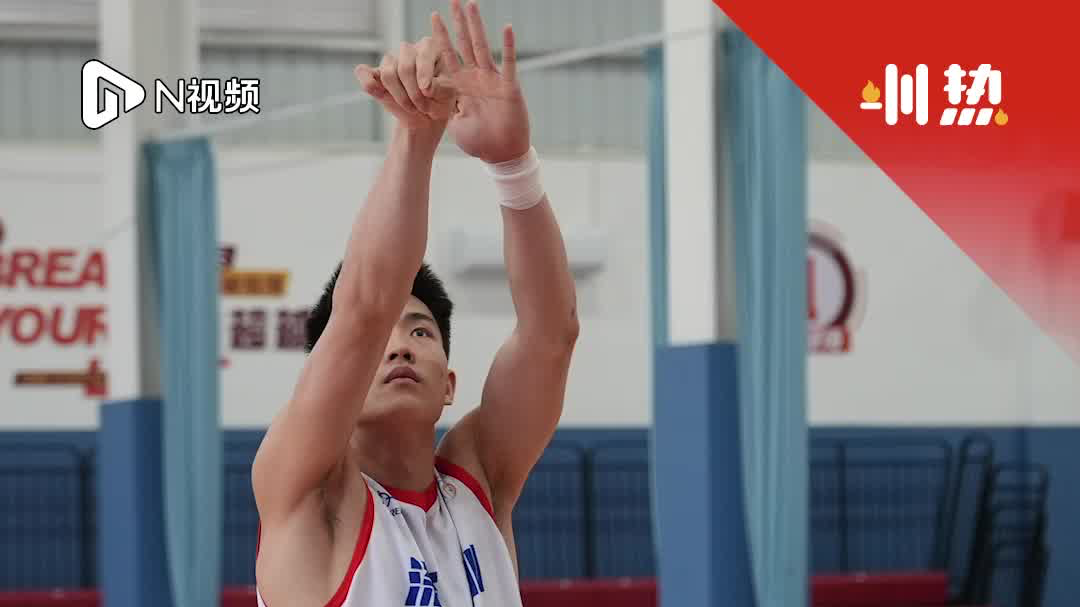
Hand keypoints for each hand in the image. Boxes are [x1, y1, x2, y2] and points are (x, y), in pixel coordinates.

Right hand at [353, 13, 458, 130]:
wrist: (426, 117)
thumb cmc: (441, 101)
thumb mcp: (448, 96)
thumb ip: (440, 88)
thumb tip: (425, 86)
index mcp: (429, 47)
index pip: (423, 55)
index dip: (424, 74)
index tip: (427, 91)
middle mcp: (408, 49)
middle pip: (405, 66)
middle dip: (414, 92)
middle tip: (423, 107)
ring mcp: (390, 60)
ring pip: (388, 74)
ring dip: (400, 96)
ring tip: (412, 107)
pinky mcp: (375, 73)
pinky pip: (363, 73)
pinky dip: (368, 83)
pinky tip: (379, 94)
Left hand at [435, 0, 530, 163]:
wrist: (502, 154)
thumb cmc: (480, 142)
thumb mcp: (454, 123)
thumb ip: (443, 106)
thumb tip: (429, 94)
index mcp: (462, 86)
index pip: (449, 57)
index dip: (441, 37)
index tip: (433, 17)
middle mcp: (477, 78)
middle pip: (465, 44)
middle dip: (458, 23)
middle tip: (452, 1)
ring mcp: (493, 80)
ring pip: (483, 47)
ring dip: (477, 26)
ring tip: (471, 5)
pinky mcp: (509, 87)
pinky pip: (508, 63)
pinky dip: (507, 46)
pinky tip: (506, 28)